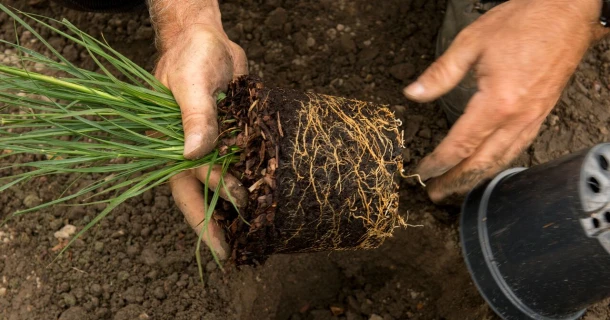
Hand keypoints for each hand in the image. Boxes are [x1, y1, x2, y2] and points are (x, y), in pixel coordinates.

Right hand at [150, 0, 247, 258]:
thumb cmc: (190, 57)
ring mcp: (216, 146)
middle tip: (247, 251)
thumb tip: (193, 154)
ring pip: (229, 184)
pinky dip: (256, 178)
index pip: (190, 192)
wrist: (208, 39)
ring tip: (261, 234)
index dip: (208, 220)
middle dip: (226, 224)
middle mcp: (194, 154)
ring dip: (243, 207)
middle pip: (210, 197)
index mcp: (172, 150)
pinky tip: (271, 195)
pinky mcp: (235, 136)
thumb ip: (193, 117)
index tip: (227, 245)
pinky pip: (245, 162)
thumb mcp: (189, 83)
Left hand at [403, 0, 607, 203]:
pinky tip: (486, 165)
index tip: (422, 172)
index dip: (438, 163)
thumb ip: (440, 73)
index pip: (460, 145)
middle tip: (434, 194)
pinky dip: (498, 163)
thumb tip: (412, 94)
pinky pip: (517, 148)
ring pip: (502, 160)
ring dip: (477, 178)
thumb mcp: (471, 42)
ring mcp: (533, 118)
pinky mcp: (541, 113)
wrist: (567, 11)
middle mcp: (517, 118)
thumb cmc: (522, 22)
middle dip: (456, 182)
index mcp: (497, 103)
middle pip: (482, 162)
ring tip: (456, 187)